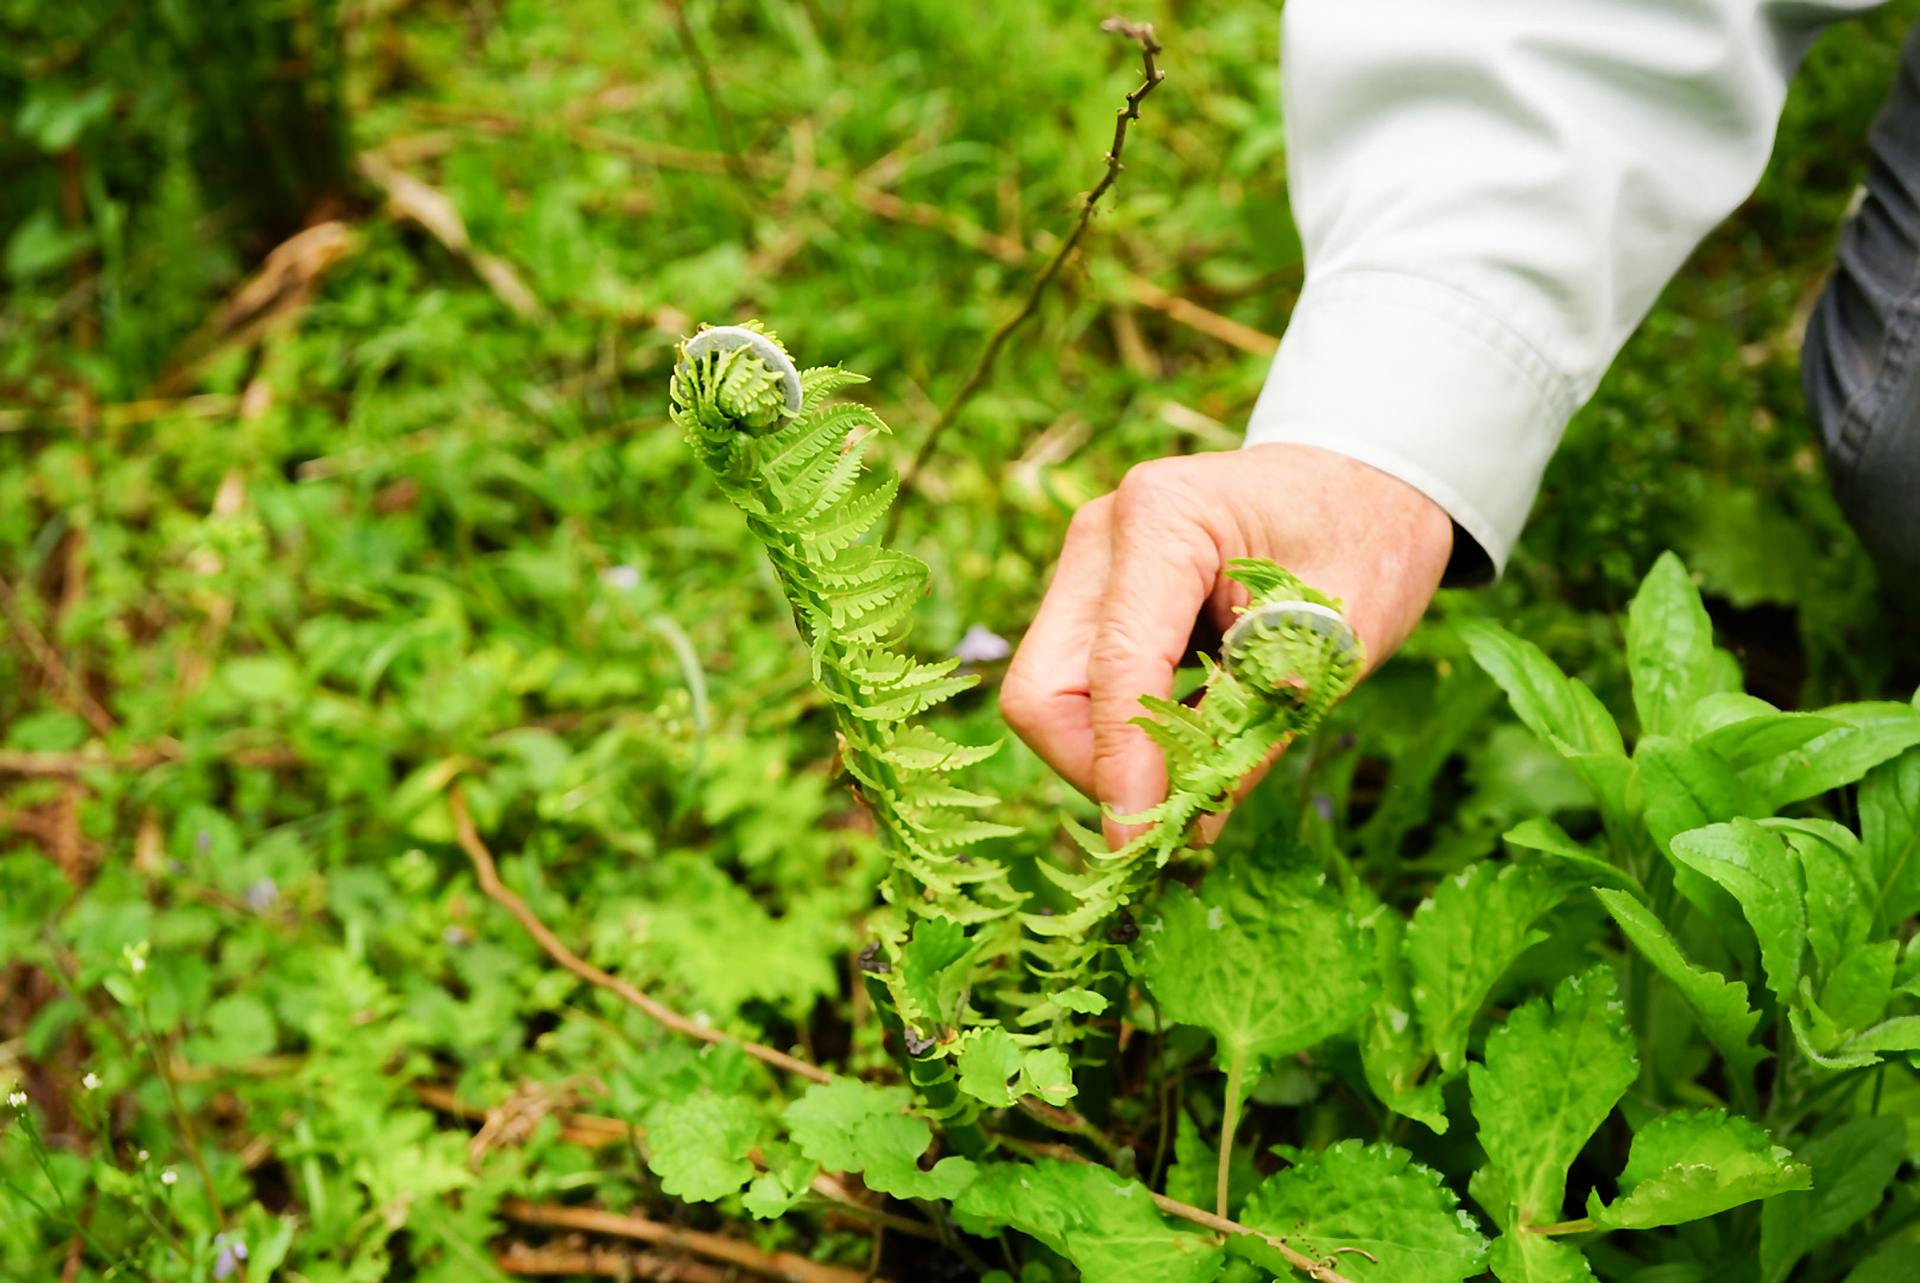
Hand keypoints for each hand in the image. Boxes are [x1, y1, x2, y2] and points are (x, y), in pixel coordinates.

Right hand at [1000, 442, 1453, 846]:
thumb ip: (1256, 729)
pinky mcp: (1093, 595)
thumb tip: (1189, 825)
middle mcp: (1102, 533)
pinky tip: (1190, 737)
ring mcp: (1088, 564)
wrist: (1366, 477)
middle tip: (1178, 812)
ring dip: (1110, 755)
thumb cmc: (1367, 539)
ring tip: (1200, 772)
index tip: (1145, 848)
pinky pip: (1077, 688)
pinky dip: (1123, 732)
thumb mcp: (1335, 644)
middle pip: (1044, 690)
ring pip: (1048, 696)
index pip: (1116, 668)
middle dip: (1098, 768)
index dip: (1125, 769)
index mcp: (1163, 518)